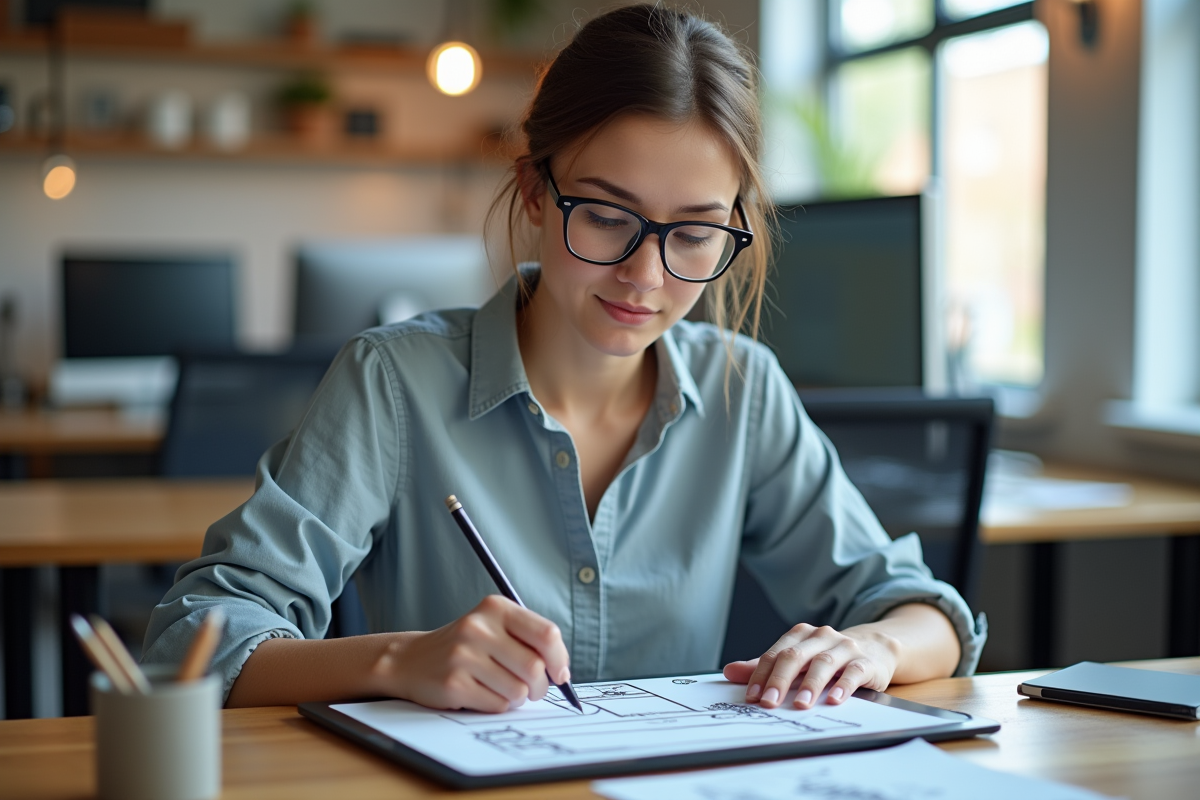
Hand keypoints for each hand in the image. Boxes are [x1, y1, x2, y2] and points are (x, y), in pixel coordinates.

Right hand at [371, 595, 570, 712]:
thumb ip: (529, 640)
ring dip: (516, 698)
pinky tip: (482, 693)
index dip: (560, 659)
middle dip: (540, 686)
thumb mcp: (495, 627)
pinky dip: (497, 706)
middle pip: (534, 667)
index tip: (559, 673)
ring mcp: (463, 655)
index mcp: (496, 608)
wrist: (411, 659)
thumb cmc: (465, 647)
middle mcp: (479, 628)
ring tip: (500, 688)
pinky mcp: (453, 683)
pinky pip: (497, 705)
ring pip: (517, 691)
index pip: (546, 634)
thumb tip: (562, 672)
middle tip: (533, 689)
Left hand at [722, 622, 899, 709]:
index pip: (775, 654)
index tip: (752, 696)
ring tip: (801, 704)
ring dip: (810, 684)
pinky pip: (853, 672)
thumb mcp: (797, 660)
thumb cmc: (827, 657)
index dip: (761, 675)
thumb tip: (729, 671)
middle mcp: (821, 636)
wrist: (874, 648)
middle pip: (795, 656)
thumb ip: (765, 667)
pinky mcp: (866, 662)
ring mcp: (844, 647)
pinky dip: (843, 685)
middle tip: (769, 702)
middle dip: (780, 680)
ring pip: (823, 663)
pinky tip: (835, 699)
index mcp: (800, 635)